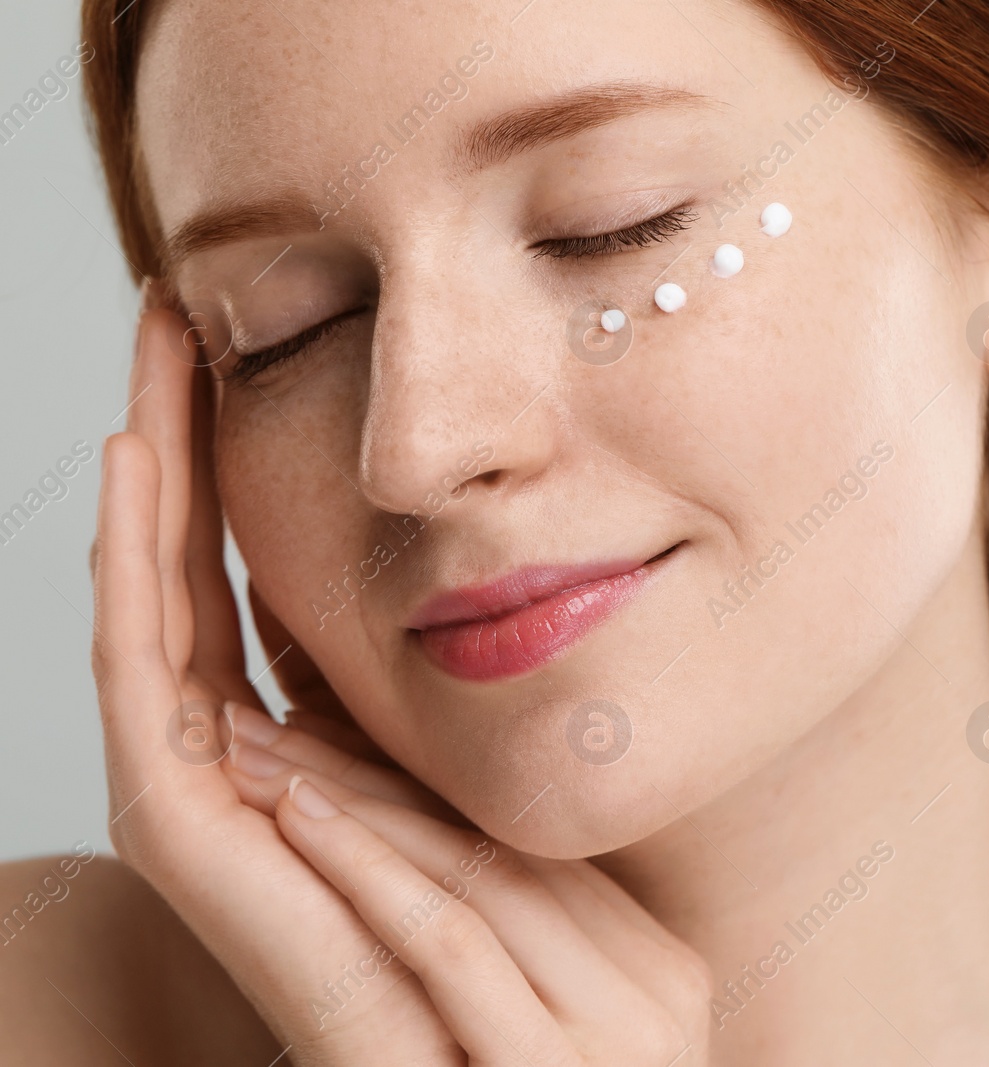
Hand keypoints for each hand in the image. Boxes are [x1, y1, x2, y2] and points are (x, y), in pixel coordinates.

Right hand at [92, 298, 709, 1063]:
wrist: (497, 1064)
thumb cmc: (526, 931)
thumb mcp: (503, 771)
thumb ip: (475, 695)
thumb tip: (510, 577)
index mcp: (316, 741)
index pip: (257, 579)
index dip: (247, 471)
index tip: (259, 347)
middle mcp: (246, 755)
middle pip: (192, 571)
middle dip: (183, 441)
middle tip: (178, 312)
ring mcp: (205, 789)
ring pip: (151, 603)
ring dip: (144, 479)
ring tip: (149, 361)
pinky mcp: (183, 825)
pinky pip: (140, 672)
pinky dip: (129, 569)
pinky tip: (136, 467)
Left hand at [223, 705, 712, 1064]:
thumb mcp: (546, 1044)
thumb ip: (529, 961)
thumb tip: (431, 852)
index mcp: (661, 969)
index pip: (532, 851)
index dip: (419, 786)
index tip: (329, 736)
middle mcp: (659, 991)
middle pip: (502, 854)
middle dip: (373, 780)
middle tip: (271, 722)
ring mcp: (621, 1034)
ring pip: (473, 882)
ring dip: (352, 809)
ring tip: (262, 756)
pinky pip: (455, 947)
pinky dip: (371, 874)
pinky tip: (303, 823)